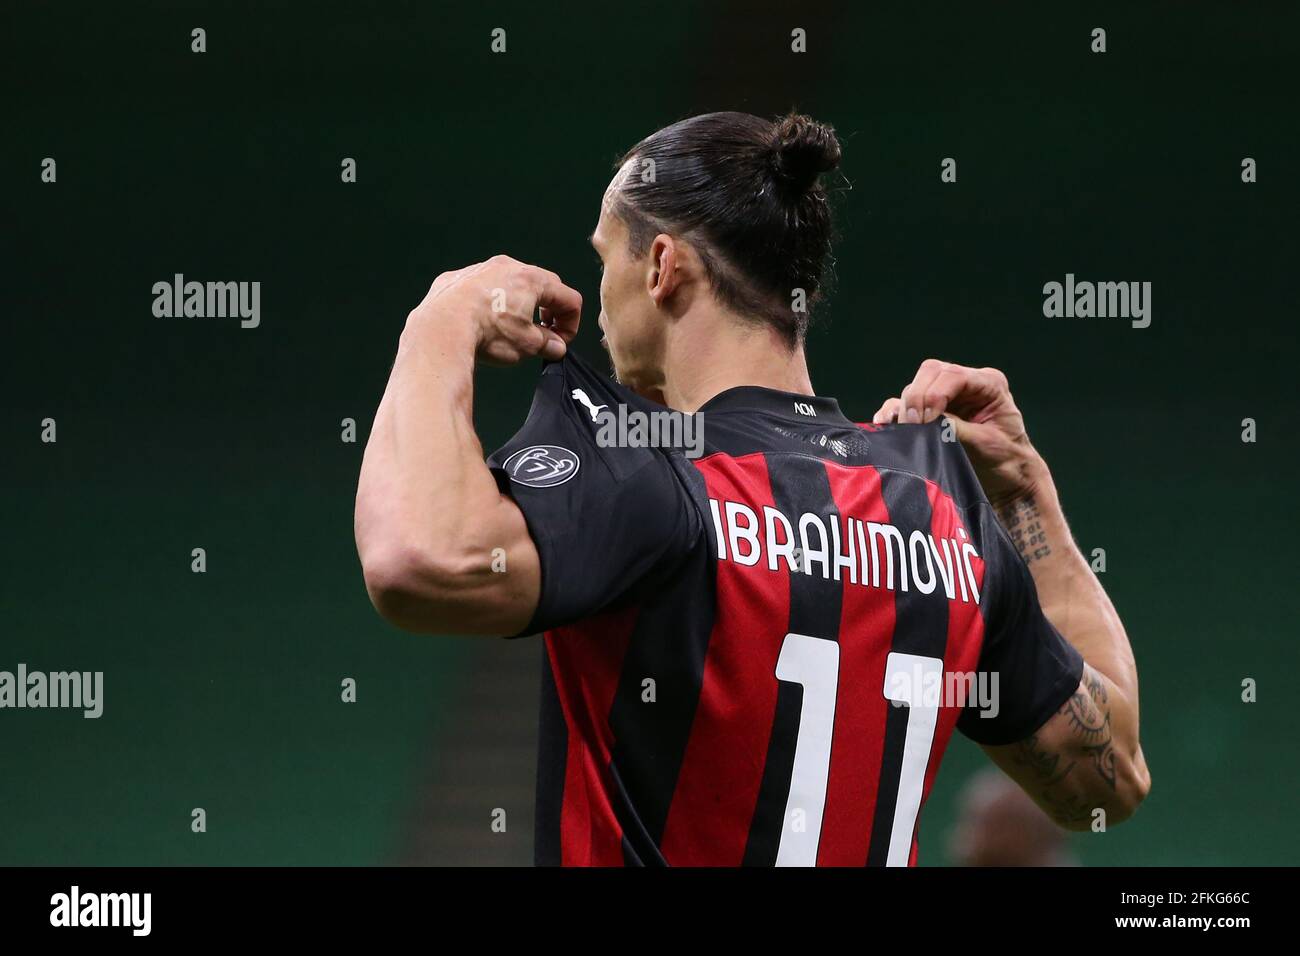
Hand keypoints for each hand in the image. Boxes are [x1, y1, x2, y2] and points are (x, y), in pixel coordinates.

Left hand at [408, 255, 581, 364]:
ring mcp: (481, 269)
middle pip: (541, 284)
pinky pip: (481, 287)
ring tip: (511, 327)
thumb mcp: (526, 345)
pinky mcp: (457, 278)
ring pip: (509, 283)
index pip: (568, 298)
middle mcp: (508, 266)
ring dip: (518, 303)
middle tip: (542, 332)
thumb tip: (556, 346)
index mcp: (532, 279)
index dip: (571, 323)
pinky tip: (482, 322)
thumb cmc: (487, 333)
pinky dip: (489, 302)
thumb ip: (547, 344)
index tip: (560, 342)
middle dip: (548, 309)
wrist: (442, 328)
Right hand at [872, 359, 1042, 504]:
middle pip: (930, 373)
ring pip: (915, 387)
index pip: (953, 376)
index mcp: (988, 384)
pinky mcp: (928, 412)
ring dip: (906, 409)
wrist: (1006, 480)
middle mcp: (966, 384)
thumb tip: (927, 421)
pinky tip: (886, 426)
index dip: (933, 395)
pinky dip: (891, 412)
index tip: (925, 422)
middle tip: (913, 427)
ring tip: (907, 433)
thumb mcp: (985, 444)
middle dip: (917, 399)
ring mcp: (946, 396)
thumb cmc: (1005, 461)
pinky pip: (901, 403)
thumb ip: (957, 429)